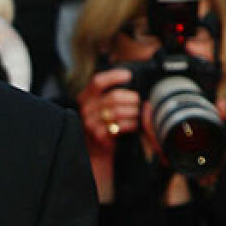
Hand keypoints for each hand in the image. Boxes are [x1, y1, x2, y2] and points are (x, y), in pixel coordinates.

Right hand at [76, 67, 137, 201]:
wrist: (95, 150)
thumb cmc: (103, 125)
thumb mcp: (101, 106)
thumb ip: (110, 94)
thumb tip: (133, 82)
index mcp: (85, 96)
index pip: (98, 81)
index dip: (114, 76)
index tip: (129, 75)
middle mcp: (85, 107)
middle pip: (114, 96)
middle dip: (132, 99)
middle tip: (139, 102)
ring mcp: (90, 121)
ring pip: (118, 111)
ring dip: (134, 113)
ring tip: (139, 115)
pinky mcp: (98, 133)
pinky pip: (120, 125)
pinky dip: (132, 125)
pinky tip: (135, 126)